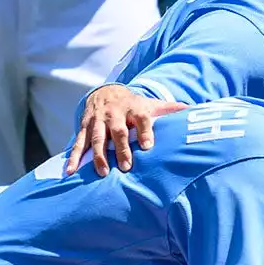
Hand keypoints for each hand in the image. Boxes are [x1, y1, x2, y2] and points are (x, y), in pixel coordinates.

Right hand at [65, 85, 187, 176]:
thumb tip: (193, 110)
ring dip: (99, 155)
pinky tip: (70, 171)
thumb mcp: (151, 104)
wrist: (105, 91)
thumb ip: (170, 109)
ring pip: (96, 138)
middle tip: (126, 166)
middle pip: (118, 131)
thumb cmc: (133, 105)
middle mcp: (114, 113)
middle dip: (122, 148)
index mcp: (134, 108)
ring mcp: (97, 120)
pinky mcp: (84, 126)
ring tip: (102, 172)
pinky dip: (74, 157)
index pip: (141, 118)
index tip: (148, 146)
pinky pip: (78, 143)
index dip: (145, 131)